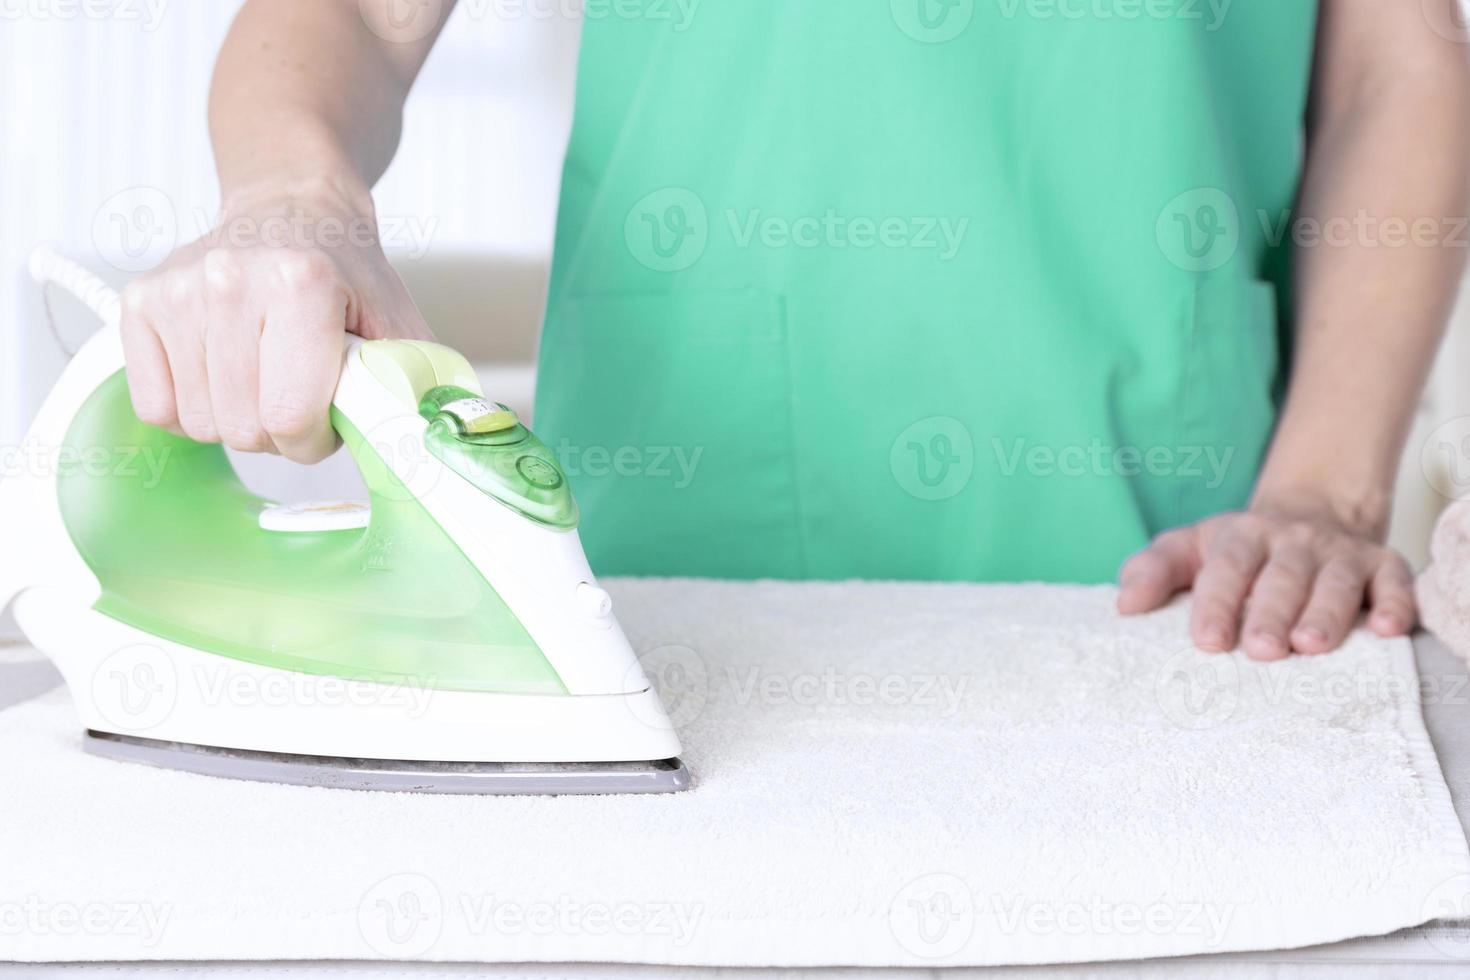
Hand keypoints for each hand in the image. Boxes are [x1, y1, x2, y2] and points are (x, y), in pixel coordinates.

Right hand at [119, 181, 431, 461]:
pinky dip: (192, 410)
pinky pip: (157, 407)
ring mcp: (178, 290)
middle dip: (281, 432)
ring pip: (201, 423)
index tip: (328, 421)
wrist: (291, 209)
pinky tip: (223, 376)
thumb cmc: (346, 273)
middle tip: (300, 394)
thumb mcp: (397, 322)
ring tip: (264, 379)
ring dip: (239, 421)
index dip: (315, 440)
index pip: (290, 415)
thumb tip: (423, 442)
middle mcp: (230, 281)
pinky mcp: (141, 302)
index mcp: (300, 284)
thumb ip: (411, 383)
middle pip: (245, 427)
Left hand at [1115, 502, 1414, 658]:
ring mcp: (1340, 553)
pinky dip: (1397, 603)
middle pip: (1282, 576)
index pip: (1227, 568)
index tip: (1208, 641)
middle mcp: (1292, 541)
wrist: (1310, 514)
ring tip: (1312, 646)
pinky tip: (1388, 630)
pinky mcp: (1383, 565)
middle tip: (1263, 650)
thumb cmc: (1236, 551)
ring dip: (1327, 612)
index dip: (1217, 602)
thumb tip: (1123, 605)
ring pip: (1336, 581)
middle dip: (1272, 612)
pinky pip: (1395, 582)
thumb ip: (1152, 571)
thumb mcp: (1188, 549)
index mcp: (1241, 537)